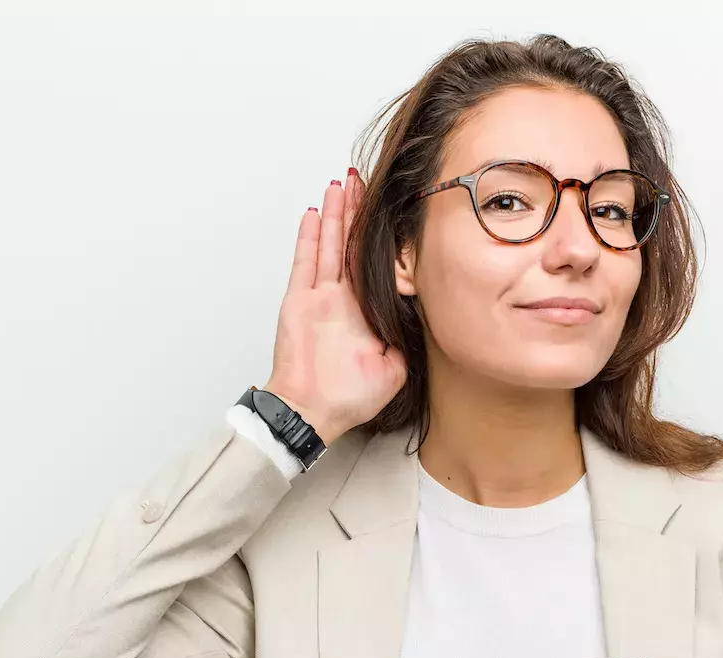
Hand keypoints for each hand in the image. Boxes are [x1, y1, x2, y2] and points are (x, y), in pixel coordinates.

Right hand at [264, 169, 406, 445]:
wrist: (313, 411)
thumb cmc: (348, 399)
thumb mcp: (394, 369)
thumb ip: (407, 339)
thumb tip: (423, 316)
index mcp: (365, 313)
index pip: (374, 265)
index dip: (381, 238)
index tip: (392, 212)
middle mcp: (342, 300)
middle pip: (351, 245)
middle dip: (358, 213)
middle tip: (364, 180)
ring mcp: (319, 297)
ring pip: (330, 245)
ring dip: (336, 215)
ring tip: (342, 185)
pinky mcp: (299, 300)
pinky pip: (306, 261)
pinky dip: (310, 237)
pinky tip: (315, 213)